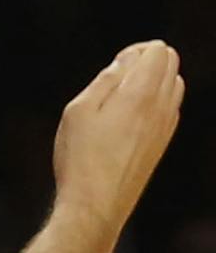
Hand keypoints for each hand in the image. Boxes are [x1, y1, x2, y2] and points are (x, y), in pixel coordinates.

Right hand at [53, 41, 185, 228]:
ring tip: (121, 93)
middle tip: (116, 74)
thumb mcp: (78, 110)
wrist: (97, 203)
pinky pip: (171, 107)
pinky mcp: (163, 142)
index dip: (136, 49)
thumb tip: (126, 61)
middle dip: (147, 60)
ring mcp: (166, 127)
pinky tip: (130, 112)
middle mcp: (161, 108)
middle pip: (171, 65)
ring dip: (154, 79)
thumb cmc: (81, 157)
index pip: (158, 52)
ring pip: (175, 85)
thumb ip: (106, 81)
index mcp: (140, 96)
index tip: (115, 63)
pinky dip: (157, 99)